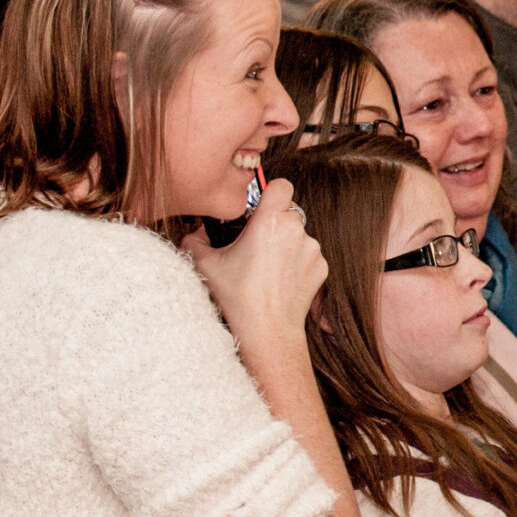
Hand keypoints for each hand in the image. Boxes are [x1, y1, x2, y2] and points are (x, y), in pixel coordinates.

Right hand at [182, 178, 324, 348]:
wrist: (267, 331)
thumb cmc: (236, 297)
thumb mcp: (204, 264)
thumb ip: (195, 239)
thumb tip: (198, 231)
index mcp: (270, 222)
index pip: (281, 185)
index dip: (269, 191)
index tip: (258, 205)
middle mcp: (296, 231)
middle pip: (287, 211)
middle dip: (272, 221)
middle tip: (254, 242)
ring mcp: (313, 250)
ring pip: (298, 234)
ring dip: (284, 242)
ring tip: (265, 266)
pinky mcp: (321, 267)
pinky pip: (307, 253)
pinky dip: (295, 260)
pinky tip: (279, 278)